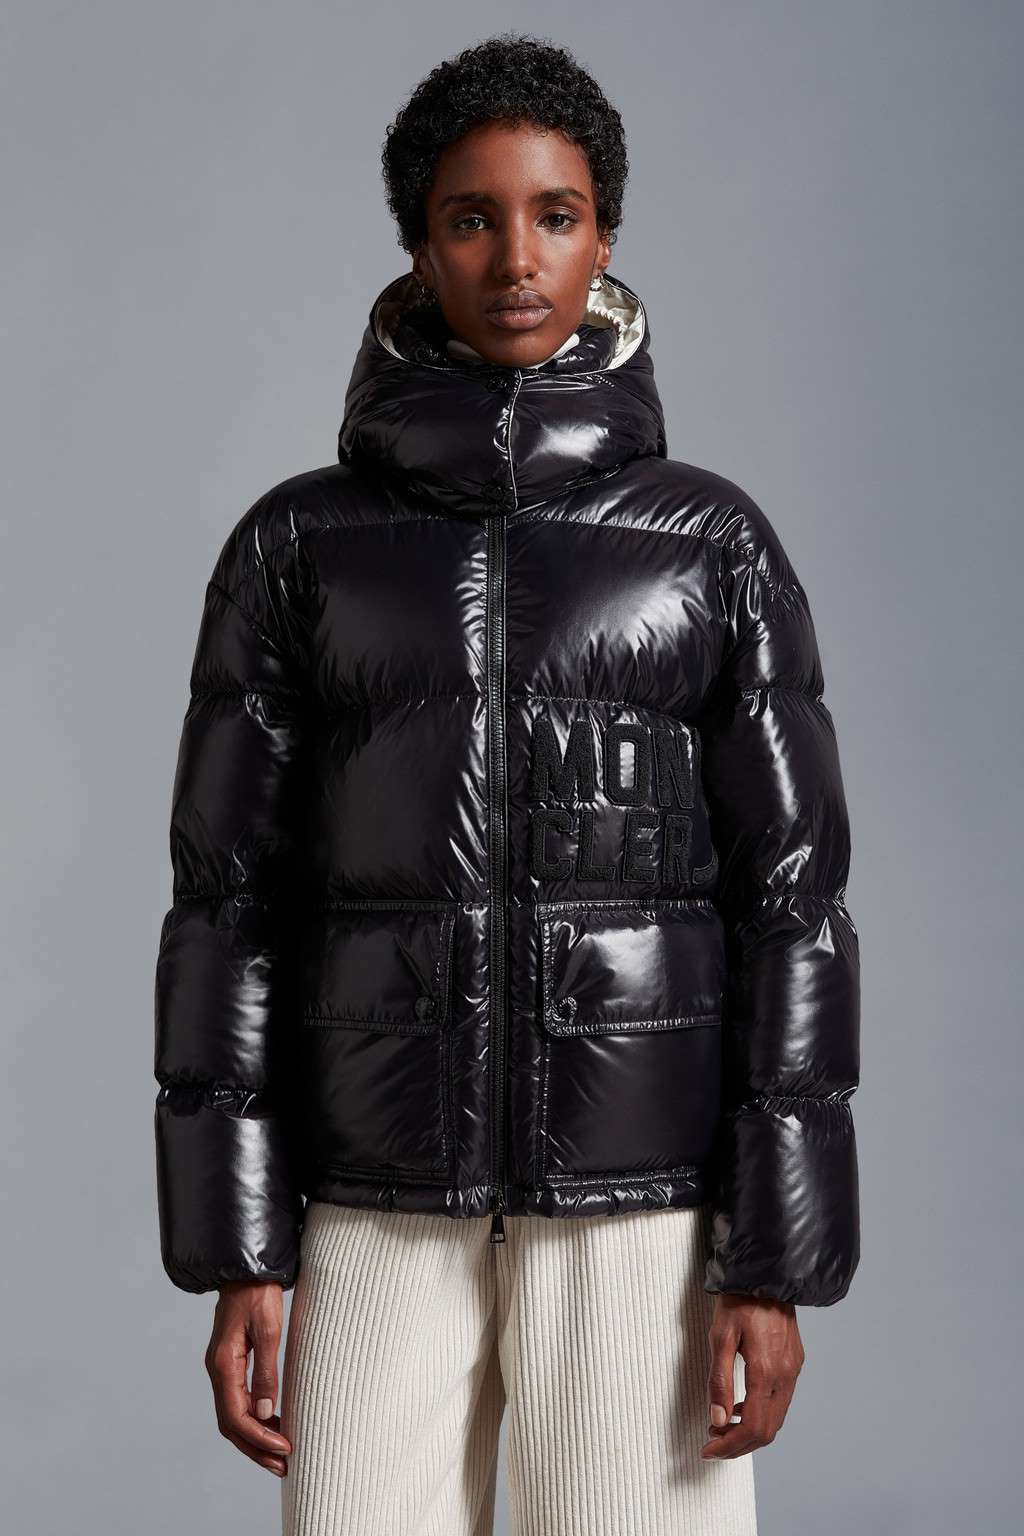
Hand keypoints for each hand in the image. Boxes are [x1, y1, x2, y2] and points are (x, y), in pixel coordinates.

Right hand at [205, 1280, 292, 1476]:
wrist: (247, 1269)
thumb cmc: (259, 1294)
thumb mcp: (268, 1330)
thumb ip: (266, 1371)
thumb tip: (265, 1413)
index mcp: (223, 1364)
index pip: (235, 1415)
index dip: (259, 1437)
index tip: (285, 1448)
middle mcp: (217, 1371)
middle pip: (230, 1424)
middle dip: (255, 1448)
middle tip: (284, 1465)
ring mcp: (221, 1369)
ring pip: (232, 1416)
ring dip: (254, 1439)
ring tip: (280, 1455)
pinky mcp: (230, 1365)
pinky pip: (237, 1402)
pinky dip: (252, 1421)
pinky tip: (272, 1425)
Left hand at [700, 1292, 803, 1458]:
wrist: (765, 1273)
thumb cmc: (739, 1300)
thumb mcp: (719, 1336)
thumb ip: (719, 1381)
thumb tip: (717, 1421)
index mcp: (767, 1371)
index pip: (753, 1427)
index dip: (730, 1446)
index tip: (708, 1450)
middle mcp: (785, 1375)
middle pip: (767, 1431)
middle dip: (738, 1445)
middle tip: (712, 1445)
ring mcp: (793, 1370)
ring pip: (776, 1419)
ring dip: (749, 1432)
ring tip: (721, 1428)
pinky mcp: (794, 1363)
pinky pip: (780, 1402)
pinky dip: (760, 1414)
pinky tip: (739, 1407)